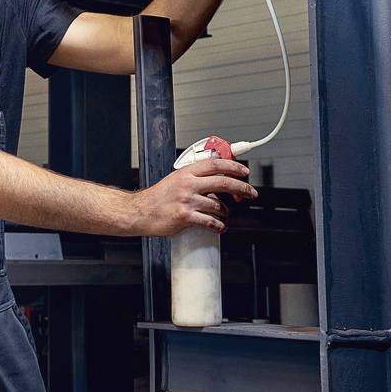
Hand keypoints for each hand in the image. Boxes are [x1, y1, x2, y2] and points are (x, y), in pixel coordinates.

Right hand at [129, 158, 255, 235]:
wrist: (140, 211)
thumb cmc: (157, 198)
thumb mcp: (175, 180)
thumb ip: (194, 178)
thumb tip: (215, 180)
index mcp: (186, 173)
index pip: (216, 164)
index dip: (233, 166)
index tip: (244, 171)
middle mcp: (188, 184)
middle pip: (223, 182)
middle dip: (241, 187)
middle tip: (250, 193)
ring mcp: (187, 200)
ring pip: (218, 205)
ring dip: (226, 212)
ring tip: (225, 216)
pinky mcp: (185, 217)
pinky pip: (210, 222)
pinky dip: (219, 225)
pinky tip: (220, 226)